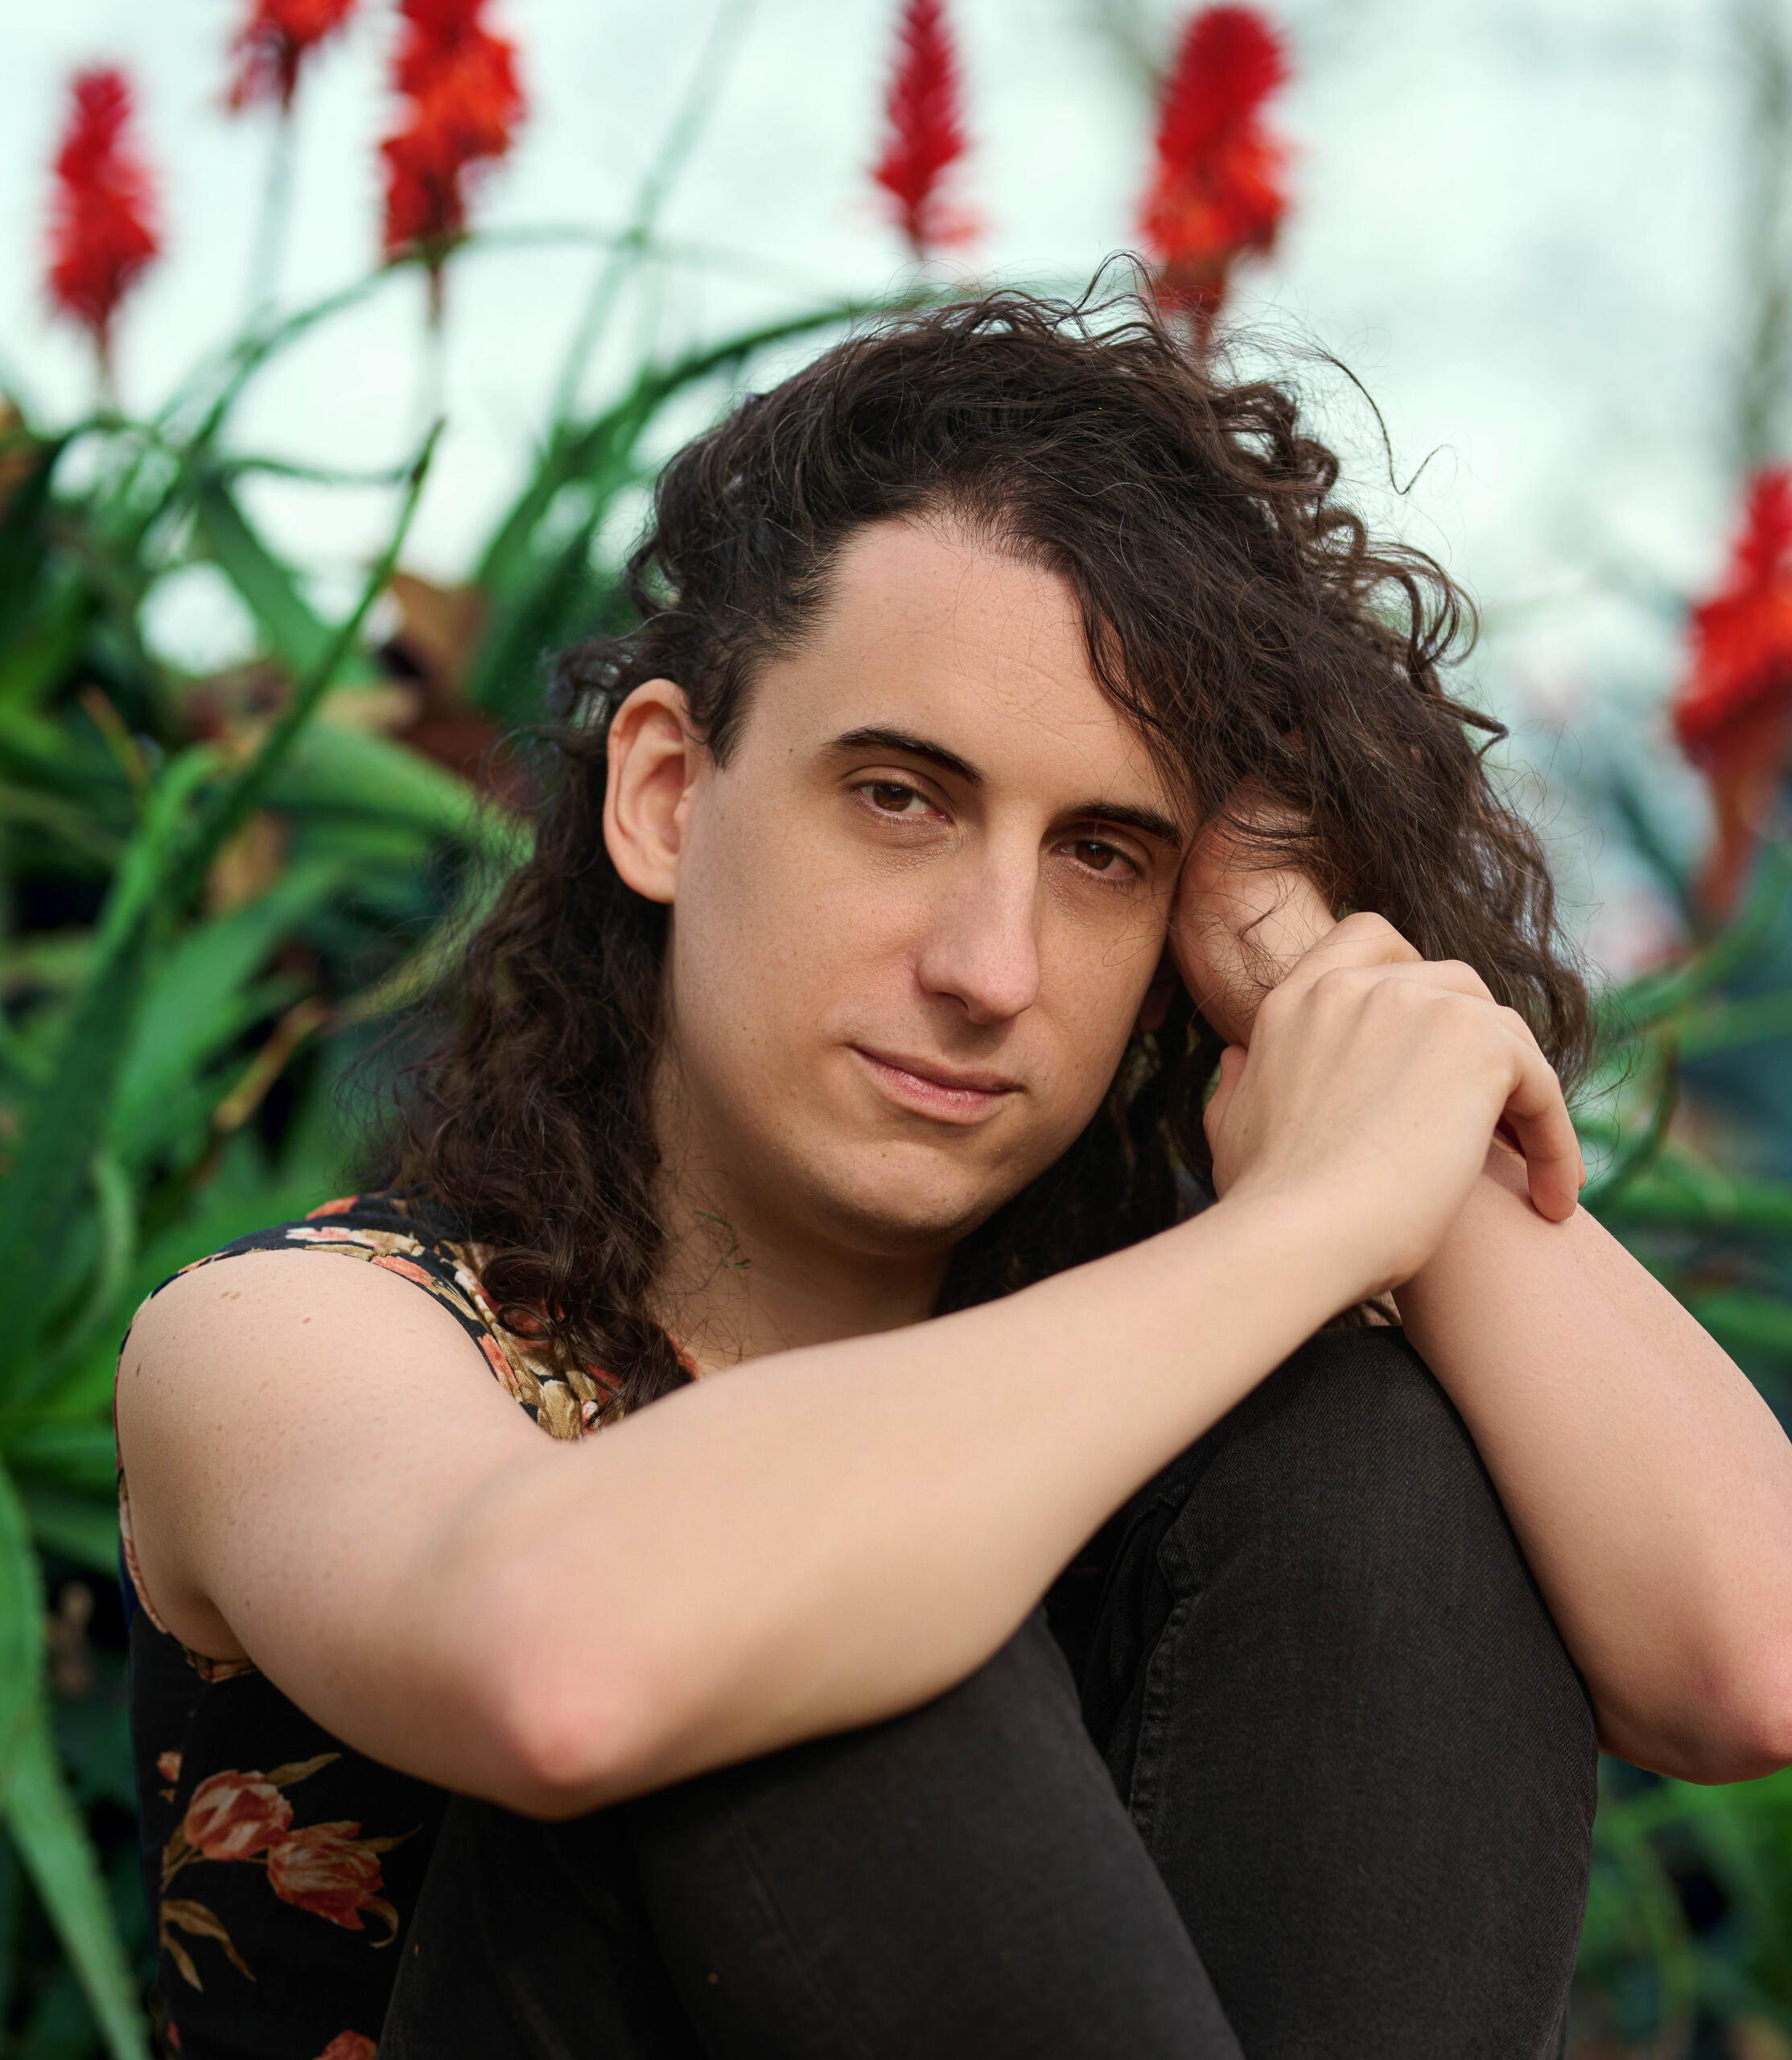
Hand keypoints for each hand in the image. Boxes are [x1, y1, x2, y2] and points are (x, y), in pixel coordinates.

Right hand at [1169, 794, 1580, 1298]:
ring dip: (1522, 1095)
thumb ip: (1237, 1084)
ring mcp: (1418, 1005)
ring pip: (1503, 1031)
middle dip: (1478, 1043)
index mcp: (1295, 1003)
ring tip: (1529, 1168)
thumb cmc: (1261, 1207)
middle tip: (1487, 1119)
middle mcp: (1355, 987)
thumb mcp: (1230, 1131)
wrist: (1296, 1235)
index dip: (1410, 976)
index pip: (1367, 940)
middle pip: (1451, 982)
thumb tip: (1236, 1057)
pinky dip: (1555, 1140)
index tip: (1428, 1038)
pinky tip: (1553, 1200)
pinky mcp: (1479, 1044)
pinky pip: (1540, 1082)